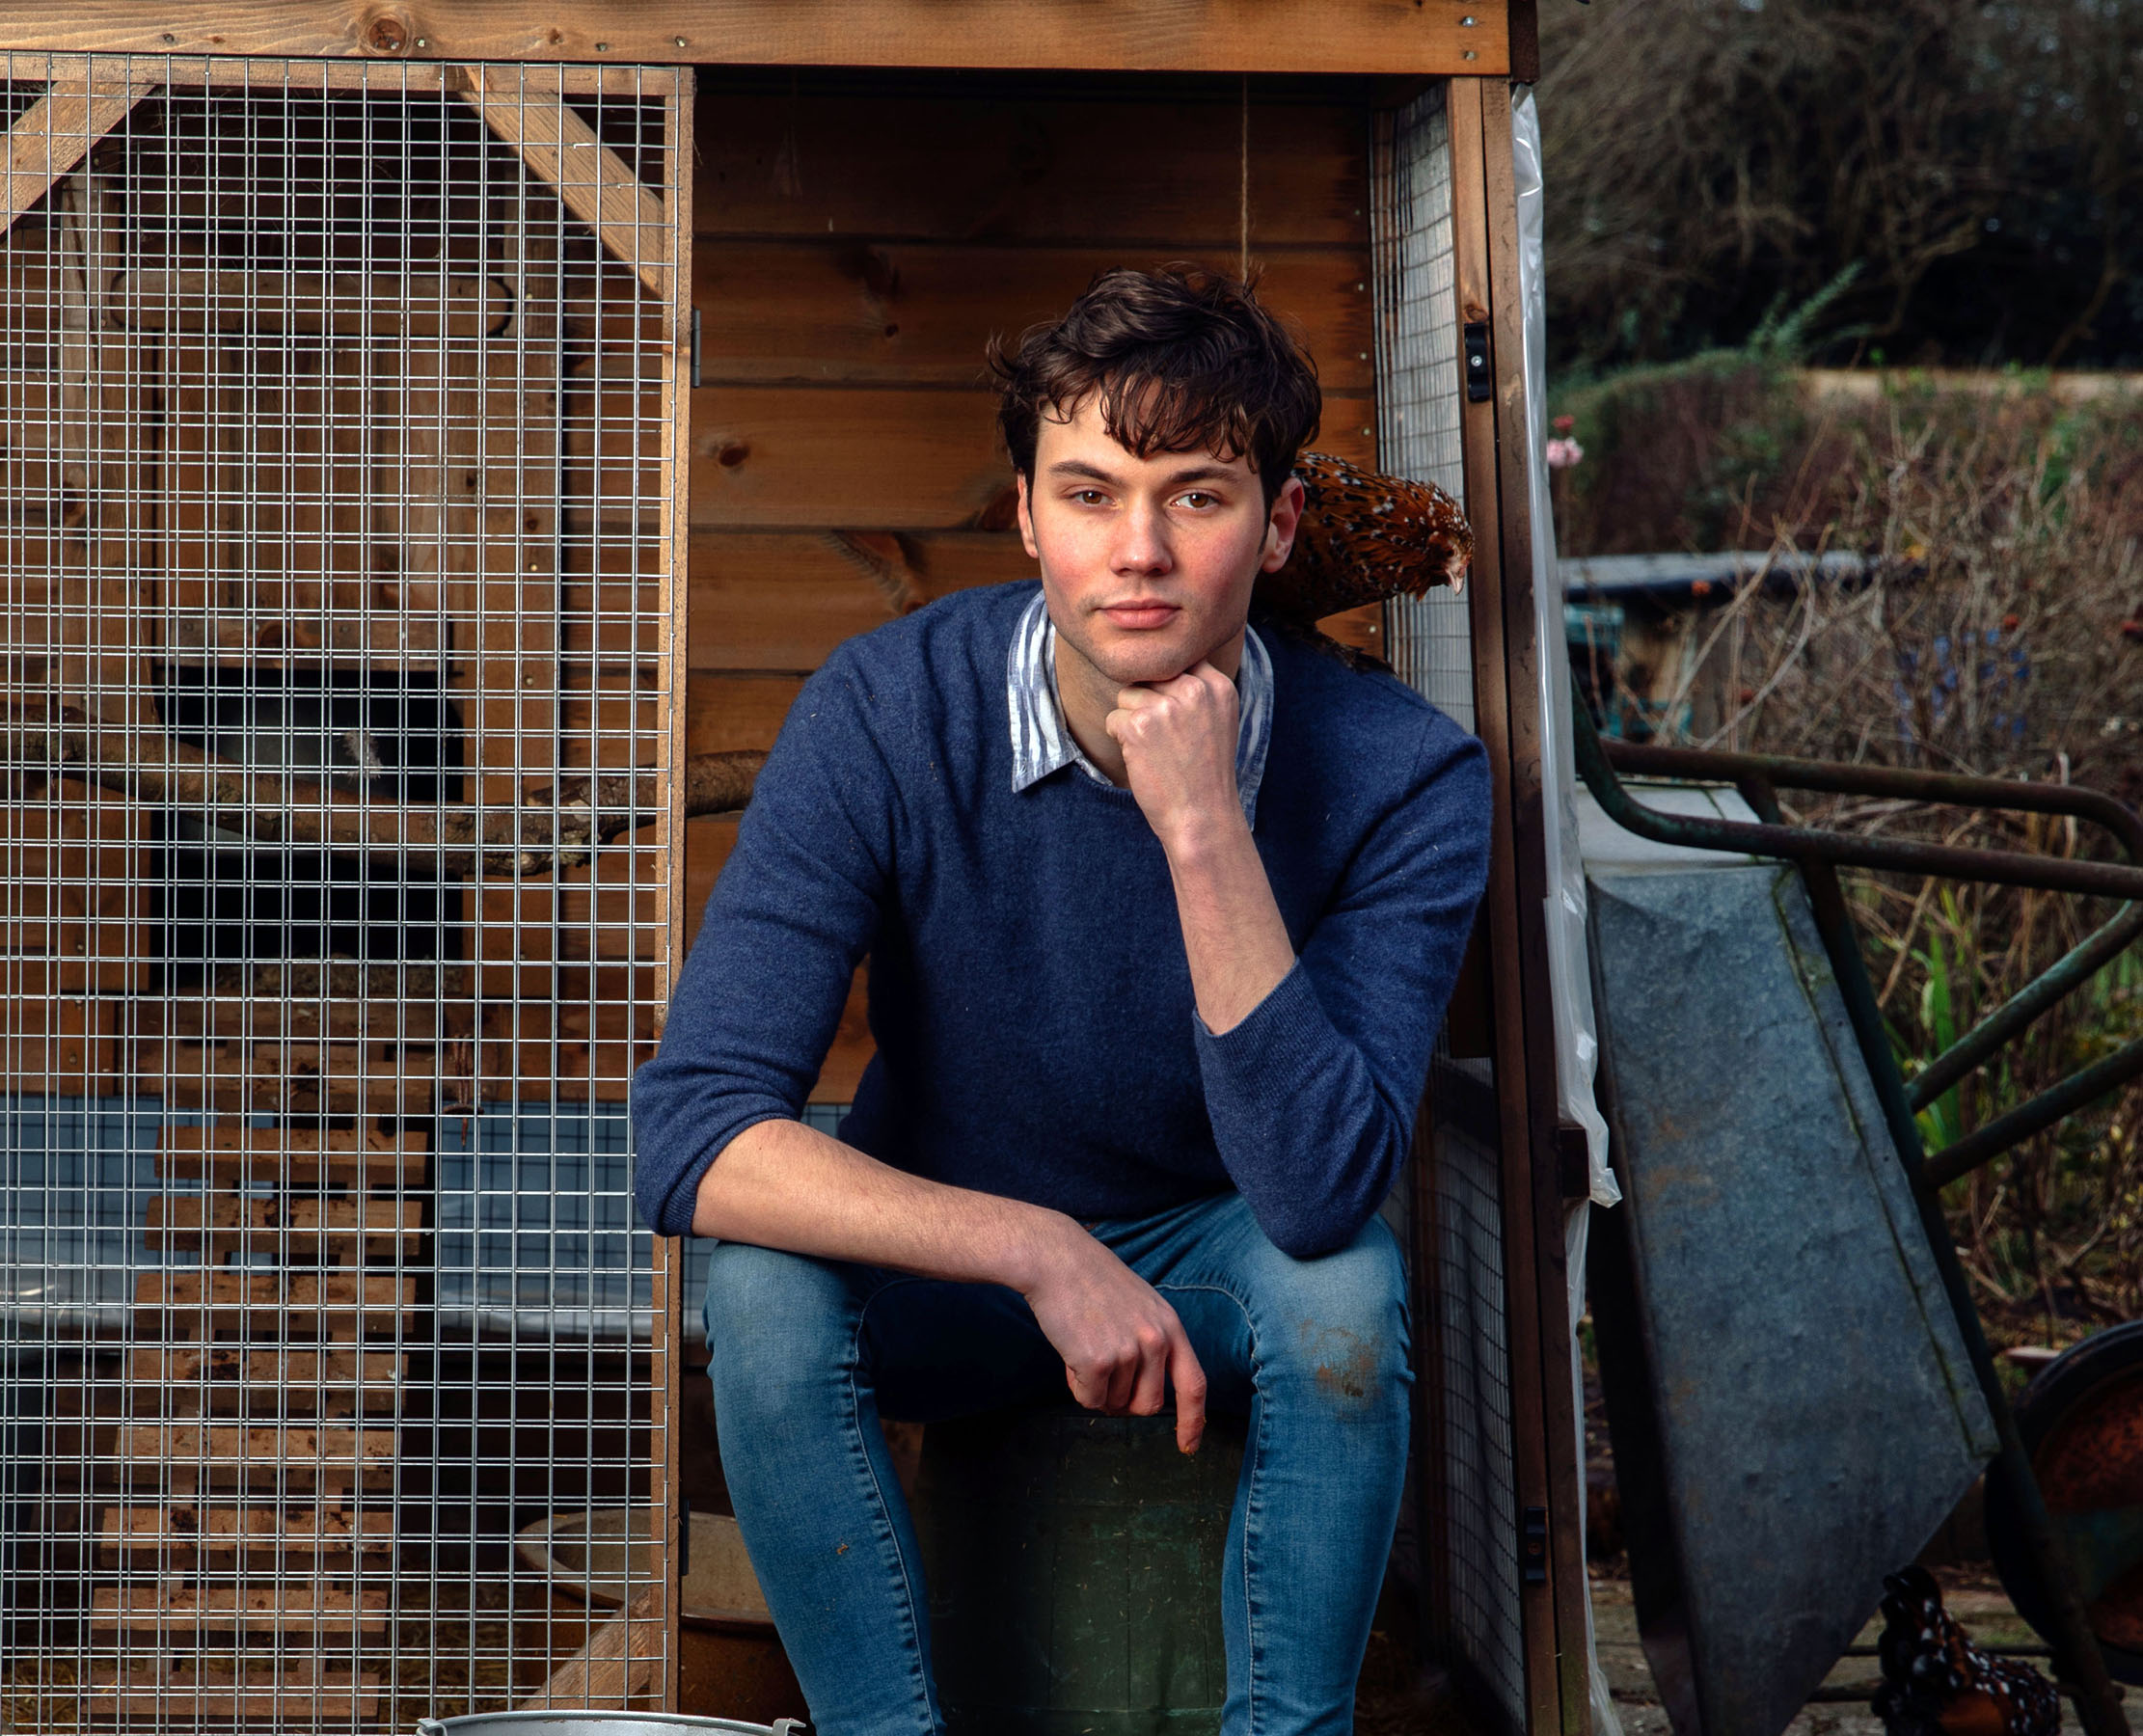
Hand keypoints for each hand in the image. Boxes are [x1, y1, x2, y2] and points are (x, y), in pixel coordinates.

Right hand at [1021, 1216, 1206, 1453]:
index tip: (1188, 1446)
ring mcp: (1128, 1351)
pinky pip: (1089, 1399)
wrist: (1056, 1259)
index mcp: (1170, 1326)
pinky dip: (1076, 1385)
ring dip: (1096, 1388)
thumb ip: (1151, 1345)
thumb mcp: (1140, 1307)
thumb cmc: (1091, 1282)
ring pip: (1113, 1403)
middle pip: (1148, 1406)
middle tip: (1102, 1376)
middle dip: (1124, 1402)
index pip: (1194, 1384)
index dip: (1193, 1420)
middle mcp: (1155, 1341)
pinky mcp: (1097, 1361)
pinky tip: (1070, 1352)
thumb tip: (1141, 1398)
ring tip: (1083, 1347)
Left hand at [1105, 662, 1242, 854]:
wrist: (1201, 816)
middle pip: (1150, 675)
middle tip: (1165, 739)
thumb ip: (1197, 689)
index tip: (1173, 716)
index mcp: (1218, 685)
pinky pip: (1113, 718)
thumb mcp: (1218, 720)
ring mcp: (1165, 706)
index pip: (1178, 660)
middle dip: (1148, 703)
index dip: (1167, 686)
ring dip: (1131, 721)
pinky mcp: (1138, 725)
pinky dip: (1120, 739)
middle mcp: (1194, 689)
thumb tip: (1159, 664)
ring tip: (1155, 749)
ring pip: (1127, 695)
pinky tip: (1143, 759)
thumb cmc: (1206, 773)